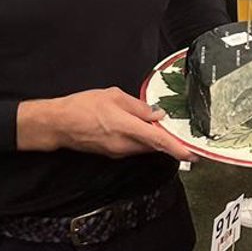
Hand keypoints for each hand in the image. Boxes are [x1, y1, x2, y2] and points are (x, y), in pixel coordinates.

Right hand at [16, 87, 191, 160]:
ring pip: (144, 148)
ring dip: (155, 141)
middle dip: (168, 142)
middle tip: (181, 134)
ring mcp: (117, 152)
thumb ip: (138, 106)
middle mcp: (124, 145)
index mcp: (126, 127)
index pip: (158, 141)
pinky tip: (141, 130)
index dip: (177, 149)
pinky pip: (133, 148)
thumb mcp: (113, 96)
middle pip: (154, 146)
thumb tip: (157, 114)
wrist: (59, 124)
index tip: (192, 154)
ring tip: (160, 128)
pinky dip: (142, 141)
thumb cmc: (82, 106)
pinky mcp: (112, 153)